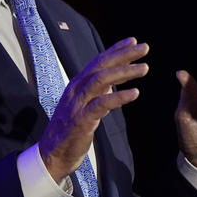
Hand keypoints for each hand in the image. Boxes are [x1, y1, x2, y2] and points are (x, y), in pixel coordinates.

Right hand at [39, 37, 148, 181]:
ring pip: (101, 80)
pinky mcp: (81, 120)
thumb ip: (97, 92)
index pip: (97, 62)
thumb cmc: (69, 131)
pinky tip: (135, 93)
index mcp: (77, 85)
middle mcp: (76, 90)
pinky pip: (102, 104)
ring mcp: (77, 104)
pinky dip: (119, 97)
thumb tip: (114, 81)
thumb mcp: (83, 106)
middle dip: (123, 55)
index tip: (133, 41)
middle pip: (101, 66)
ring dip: (124, 72)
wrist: (51, 155)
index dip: (115, 50)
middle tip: (144, 48)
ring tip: (144, 68)